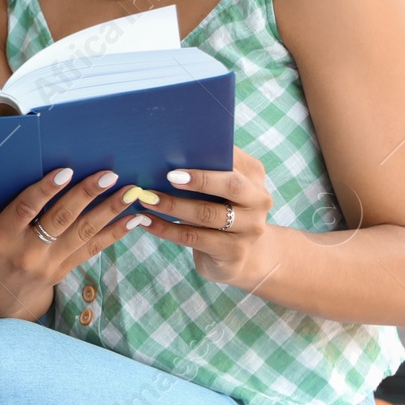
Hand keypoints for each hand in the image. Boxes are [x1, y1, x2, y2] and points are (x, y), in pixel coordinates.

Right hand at [0, 168, 138, 320]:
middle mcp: (28, 252)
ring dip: (109, 212)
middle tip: (108, 174)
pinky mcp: (63, 271)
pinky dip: (115, 234)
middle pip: (61, 220)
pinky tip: (134, 220)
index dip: (44, 191)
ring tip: (131, 194)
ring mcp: (49, 264)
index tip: (63, 172)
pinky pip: (92, 249)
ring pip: (83, 234)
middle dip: (86, 195)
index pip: (25, 211)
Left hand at [139, 146, 276, 287]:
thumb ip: (203, 171)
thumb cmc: (217, 209)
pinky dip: (166, 228)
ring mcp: (250, 228)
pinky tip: (146, 221)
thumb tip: (161, 155)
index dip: (208, 154)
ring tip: (146, 198)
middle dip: (199, 179)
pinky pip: (193, 237)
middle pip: (230, 185)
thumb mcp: (217, 189)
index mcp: (253, 175)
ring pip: (207, 214)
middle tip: (169, 176)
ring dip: (173, 205)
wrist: (239, 256)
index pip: (233, 158)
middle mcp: (259, 200)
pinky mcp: (234, 251)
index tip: (180, 149)